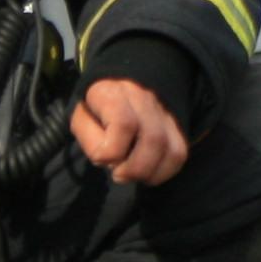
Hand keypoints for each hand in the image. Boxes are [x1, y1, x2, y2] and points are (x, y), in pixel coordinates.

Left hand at [70, 77, 189, 186]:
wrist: (119, 86)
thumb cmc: (96, 108)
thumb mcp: (81, 118)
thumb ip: (89, 137)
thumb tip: (109, 159)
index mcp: (115, 94)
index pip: (124, 124)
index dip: (111, 151)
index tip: (100, 159)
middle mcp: (145, 100)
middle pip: (154, 139)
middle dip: (134, 169)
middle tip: (118, 174)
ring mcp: (165, 113)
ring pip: (172, 150)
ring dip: (150, 173)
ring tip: (132, 174)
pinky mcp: (176, 126)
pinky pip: (179, 155)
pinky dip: (163, 172)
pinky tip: (146, 172)